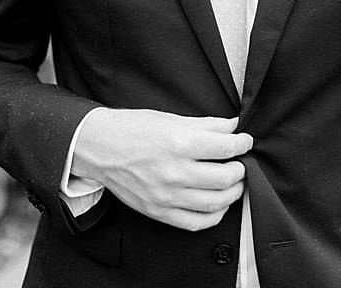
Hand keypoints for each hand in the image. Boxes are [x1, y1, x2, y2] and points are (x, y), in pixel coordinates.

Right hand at [71, 108, 252, 231]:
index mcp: (178, 143)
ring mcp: (167, 195)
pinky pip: (197, 222)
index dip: (241, 143)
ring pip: (217, 202)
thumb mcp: (168, 118)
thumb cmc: (129, 129)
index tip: (243, 141)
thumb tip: (231, 127)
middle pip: (226, 178)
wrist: (96, 146)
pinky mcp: (159, 211)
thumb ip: (205, 124)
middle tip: (239, 163)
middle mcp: (174, 172)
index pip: (226, 148)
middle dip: (240, 169)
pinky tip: (217, 205)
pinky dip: (214, 215)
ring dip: (232, 192)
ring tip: (231, 183)